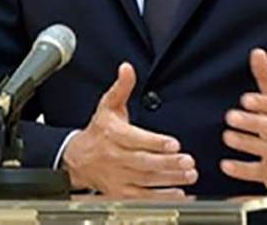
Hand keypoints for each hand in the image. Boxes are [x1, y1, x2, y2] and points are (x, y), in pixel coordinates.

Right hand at [62, 62, 197, 197]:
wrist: (77, 159)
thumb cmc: (99, 131)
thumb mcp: (108, 106)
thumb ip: (121, 87)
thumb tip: (127, 68)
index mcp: (112, 134)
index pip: (134, 139)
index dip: (154, 142)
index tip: (173, 143)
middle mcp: (114, 156)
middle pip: (142, 162)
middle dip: (167, 163)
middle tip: (188, 161)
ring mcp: (117, 177)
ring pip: (145, 180)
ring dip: (169, 179)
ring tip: (189, 175)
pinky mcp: (121, 192)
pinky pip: (142, 197)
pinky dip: (161, 197)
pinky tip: (178, 193)